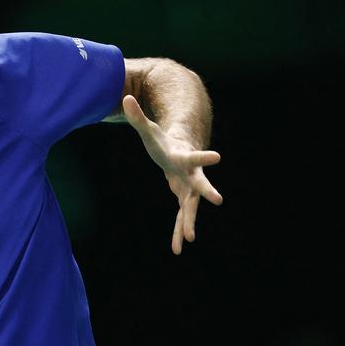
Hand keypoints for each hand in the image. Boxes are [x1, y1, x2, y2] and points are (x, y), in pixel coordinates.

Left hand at [122, 94, 222, 254]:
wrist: (180, 151)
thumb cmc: (164, 141)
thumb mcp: (148, 130)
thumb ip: (137, 116)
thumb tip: (126, 97)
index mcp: (182, 157)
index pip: (192, 156)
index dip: (203, 157)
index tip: (218, 157)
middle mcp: (190, 174)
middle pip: (199, 184)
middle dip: (206, 192)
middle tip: (218, 199)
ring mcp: (189, 188)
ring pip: (190, 207)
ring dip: (188, 223)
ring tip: (188, 240)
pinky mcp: (183, 198)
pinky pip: (182, 217)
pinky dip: (179, 231)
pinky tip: (178, 248)